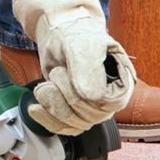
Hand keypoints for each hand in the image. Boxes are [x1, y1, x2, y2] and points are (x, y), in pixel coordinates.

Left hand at [12, 0, 135, 133]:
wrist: (60, 31)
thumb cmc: (75, 32)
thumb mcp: (82, 44)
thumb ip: (87, 68)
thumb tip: (93, 97)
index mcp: (122, 79)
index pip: (111, 102)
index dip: (86, 95)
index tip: (64, 74)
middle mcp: (110, 96)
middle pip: (92, 116)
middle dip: (66, 96)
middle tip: (55, 73)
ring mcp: (92, 105)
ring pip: (77, 124)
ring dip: (55, 108)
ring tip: (44, 87)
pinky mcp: (75, 110)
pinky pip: (65, 127)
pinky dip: (48, 120)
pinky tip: (37, 108)